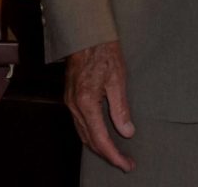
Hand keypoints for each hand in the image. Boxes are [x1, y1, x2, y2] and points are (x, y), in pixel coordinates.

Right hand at [65, 40, 134, 171]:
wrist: (86, 34)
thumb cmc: (103, 52)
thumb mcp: (118, 79)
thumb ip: (121, 108)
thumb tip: (127, 131)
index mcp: (86, 102)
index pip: (100, 138)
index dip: (114, 155)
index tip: (126, 164)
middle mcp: (74, 105)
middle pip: (89, 140)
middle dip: (107, 154)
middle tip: (125, 163)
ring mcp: (70, 101)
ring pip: (83, 133)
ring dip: (98, 146)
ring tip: (116, 154)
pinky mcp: (71, 97)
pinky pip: (80, 123)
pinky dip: (91, 134)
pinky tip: (101, 136)